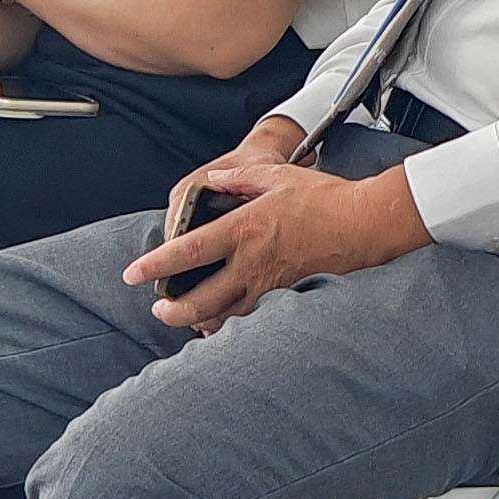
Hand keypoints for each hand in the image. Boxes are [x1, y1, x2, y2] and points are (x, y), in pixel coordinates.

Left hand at [131, 153, 426, 332]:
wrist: (366, 224)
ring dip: (199, 320)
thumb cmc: (325, 197)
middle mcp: (252, 262)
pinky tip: (222, 321)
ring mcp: (270, 284)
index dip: (156, 264)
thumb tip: (213, 178)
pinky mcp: (287, 295)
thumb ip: (239, 177)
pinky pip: (251, 316)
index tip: (132, 273)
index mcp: (244, 229)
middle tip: (158, 309)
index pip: (189, 251)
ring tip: (186, 318)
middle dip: (172, 310)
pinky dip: (231, 322)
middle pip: (200, 300)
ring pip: (225, 315)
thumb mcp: (276, 176)